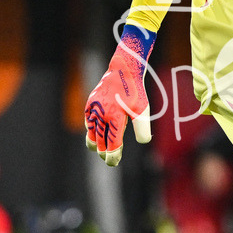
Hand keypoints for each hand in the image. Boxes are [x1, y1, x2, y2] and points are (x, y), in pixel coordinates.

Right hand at [84, 24, 154, 166]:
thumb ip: (143, 127)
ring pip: (91, 134)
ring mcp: (94, 110)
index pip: (111, 145)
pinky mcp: (90, 104)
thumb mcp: (143, 110)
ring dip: (96, 144)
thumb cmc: (135, 91)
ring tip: (101, 150)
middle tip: (110, 160)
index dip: (113, 156)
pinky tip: (96, 134)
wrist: (123, 71)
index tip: (114, 162)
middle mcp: (101, 116)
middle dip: (104, 153)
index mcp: (114, 119)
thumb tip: (144, 141)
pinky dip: (91, 130)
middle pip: (100, 142)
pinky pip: (88, 122)